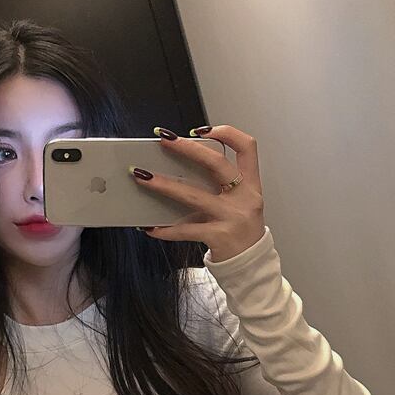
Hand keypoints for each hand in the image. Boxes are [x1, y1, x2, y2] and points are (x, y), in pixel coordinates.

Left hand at [130, 125, 265, 262]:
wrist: (251, 264)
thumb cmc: (240, 231)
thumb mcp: (239, 203)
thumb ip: (219, 186)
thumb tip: (178, 170)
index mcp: (251, 185)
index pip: (247, 147)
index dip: (226, 133)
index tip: (201, 130)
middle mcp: (244, 198)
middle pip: (216, 164)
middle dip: (187, 148)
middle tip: (163, 140)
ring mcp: (232, 218)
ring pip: (193, 195)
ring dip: (164, 184)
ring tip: (143, 177)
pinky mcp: (219, 237)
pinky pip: (186, 230)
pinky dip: (165, 229)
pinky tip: (150, 228)